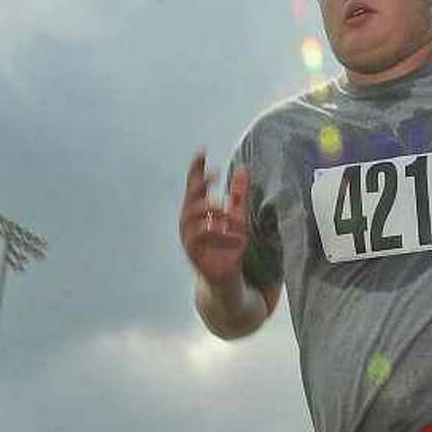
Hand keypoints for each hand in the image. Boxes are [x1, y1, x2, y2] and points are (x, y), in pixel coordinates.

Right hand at [179, 151, 249, 284]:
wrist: (227, 280)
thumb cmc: (228, 247)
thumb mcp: (237, 217)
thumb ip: (238, 195)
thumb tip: (243, 168)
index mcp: (197, 212)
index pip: (193, 186)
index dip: (196, 169)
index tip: (203, 151)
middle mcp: (188, 223)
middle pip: (188, 198)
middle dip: (200, 184)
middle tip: (216, 176)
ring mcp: (189, 239)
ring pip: (192, 218)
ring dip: (211, 211)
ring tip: (229, 212)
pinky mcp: (194, 255)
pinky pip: (200, 239)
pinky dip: (218, 235)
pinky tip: (235, 236)